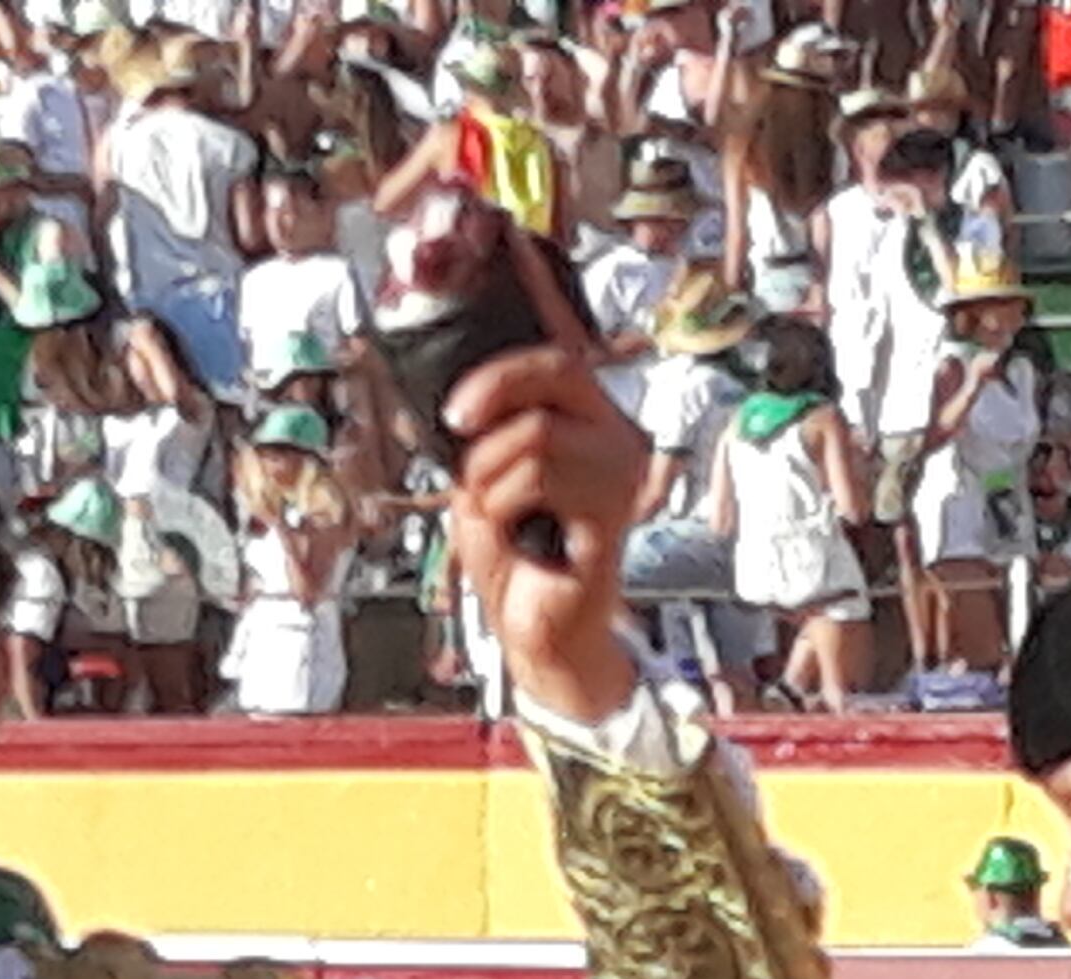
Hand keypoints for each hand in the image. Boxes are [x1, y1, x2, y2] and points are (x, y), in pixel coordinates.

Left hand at [445, 236, 651, 724]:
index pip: (559, 344)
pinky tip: (521, 535)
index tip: (504, 256)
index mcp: (583, 416)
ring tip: (495, 510)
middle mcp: (612, 432)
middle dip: (492, 390)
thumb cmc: (515, 555)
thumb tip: (451, 389)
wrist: (536, 630)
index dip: (534, 297)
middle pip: (553, 369)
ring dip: (489, 475)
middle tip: (456, 423)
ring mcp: (620, 470)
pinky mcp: (614, 510)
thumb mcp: (482, 482)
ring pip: (534, 434)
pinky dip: (506, 506)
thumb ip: (481, 435)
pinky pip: (539, 480)